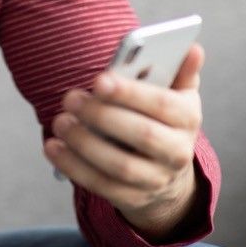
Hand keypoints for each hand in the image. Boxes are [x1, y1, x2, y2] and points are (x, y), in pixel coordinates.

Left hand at [44, 42, 205, 237]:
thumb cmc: (163, 120)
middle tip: (70, 98)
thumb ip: (180, 71)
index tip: (99, 79)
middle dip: (102, 115)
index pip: (163, 105)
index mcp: (187, 119)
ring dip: (84, 143)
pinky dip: (73, 166)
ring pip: (120, 166)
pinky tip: (53, 147)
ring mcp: (155, 179)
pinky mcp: (132, 198)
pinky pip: (101, 186)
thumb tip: (192, 49)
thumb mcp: (177, 95)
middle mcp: (177, 153)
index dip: (131, 93)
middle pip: (142, 135)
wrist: (167, 174)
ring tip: (60, 122)